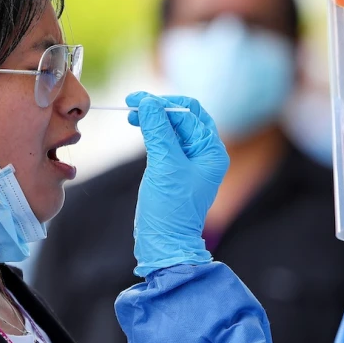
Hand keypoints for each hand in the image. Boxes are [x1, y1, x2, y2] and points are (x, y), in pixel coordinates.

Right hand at [126, 92, 229, 276]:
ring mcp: (191, 161)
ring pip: (174, 128)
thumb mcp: (165, 165)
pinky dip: (153, 132)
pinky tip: (140, 129)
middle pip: (184, 117)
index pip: (189, 113)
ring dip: (154, 119)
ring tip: (132, 116)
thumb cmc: (171, 207)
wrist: (165, 242)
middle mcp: (206, 153)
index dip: (162, 103)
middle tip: (132, 105)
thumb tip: (148, 101)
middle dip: (159, 108)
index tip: (136, 100)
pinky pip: (167, 141)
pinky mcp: (176, 168)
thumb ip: (158, 130)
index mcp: (212, 151)